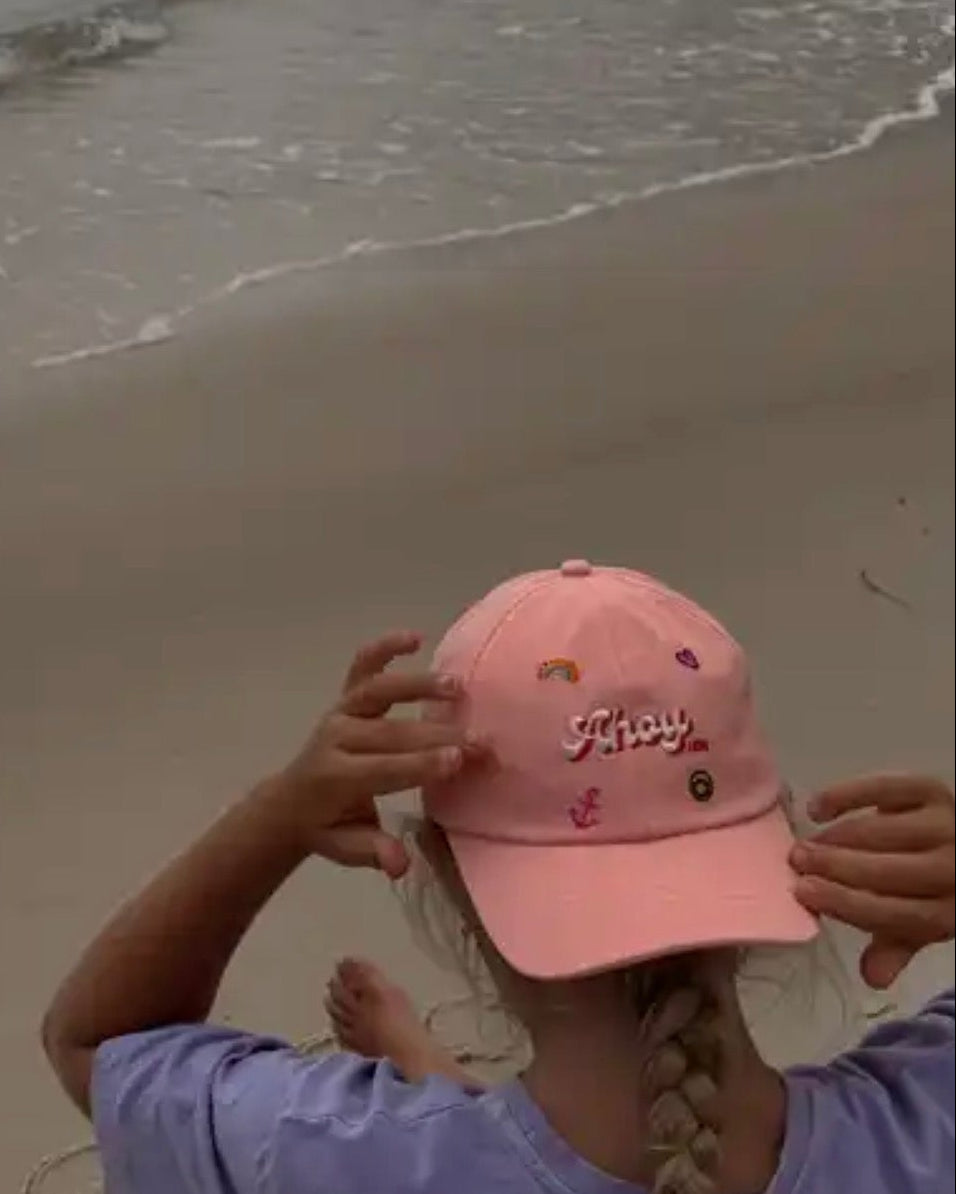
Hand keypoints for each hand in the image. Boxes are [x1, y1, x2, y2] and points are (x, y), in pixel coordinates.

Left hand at [267, 631, 477, 878]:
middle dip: (439, 736)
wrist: (289, 802)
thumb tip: (401, 864)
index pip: (383, 768)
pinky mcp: (344, 697)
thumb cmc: (327, 828)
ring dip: (418, 686)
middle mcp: (336, 737)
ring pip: (378, 691)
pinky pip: (362, 666)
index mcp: (334, 777)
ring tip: (458, 687)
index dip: (422, 764)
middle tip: (482, 740)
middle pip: (392, 733)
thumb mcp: (344, 848)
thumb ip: (372, 852)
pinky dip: (384, 647)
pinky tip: (414, 638)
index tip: (461, 760)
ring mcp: (340, 713)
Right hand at [791, 775, 954, 988]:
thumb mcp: (926, 923)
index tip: (803, 893)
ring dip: (836, 837)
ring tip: (804, 843)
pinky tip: (818, 808)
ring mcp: (946, 824)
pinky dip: (847, 795)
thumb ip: (896, 945)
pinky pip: (883, 787)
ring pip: (882, 831)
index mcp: (950, 912)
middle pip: (887, 871)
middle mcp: (952, 868)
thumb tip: (871, 977)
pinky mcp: (933, 790)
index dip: (846, 903)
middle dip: (835, 867)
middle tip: (796, 862)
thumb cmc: (940, 890)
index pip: (894, 912)